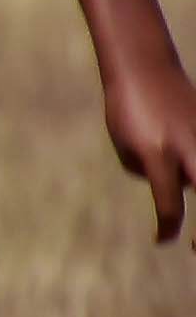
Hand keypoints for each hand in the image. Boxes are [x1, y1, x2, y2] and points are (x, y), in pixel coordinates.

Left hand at [105, 45, 195, 244]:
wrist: (144, 68)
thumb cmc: (128, 111)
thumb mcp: (128, 148)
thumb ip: (154, 174)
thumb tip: (176, 190)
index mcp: (158, 155)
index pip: (170, 205)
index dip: (168, 229)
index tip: (164, 240)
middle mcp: (188, 148)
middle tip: (195, 248)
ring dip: (195, 185)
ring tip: (187, 205)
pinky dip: (193, 168)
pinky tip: (180, 168)